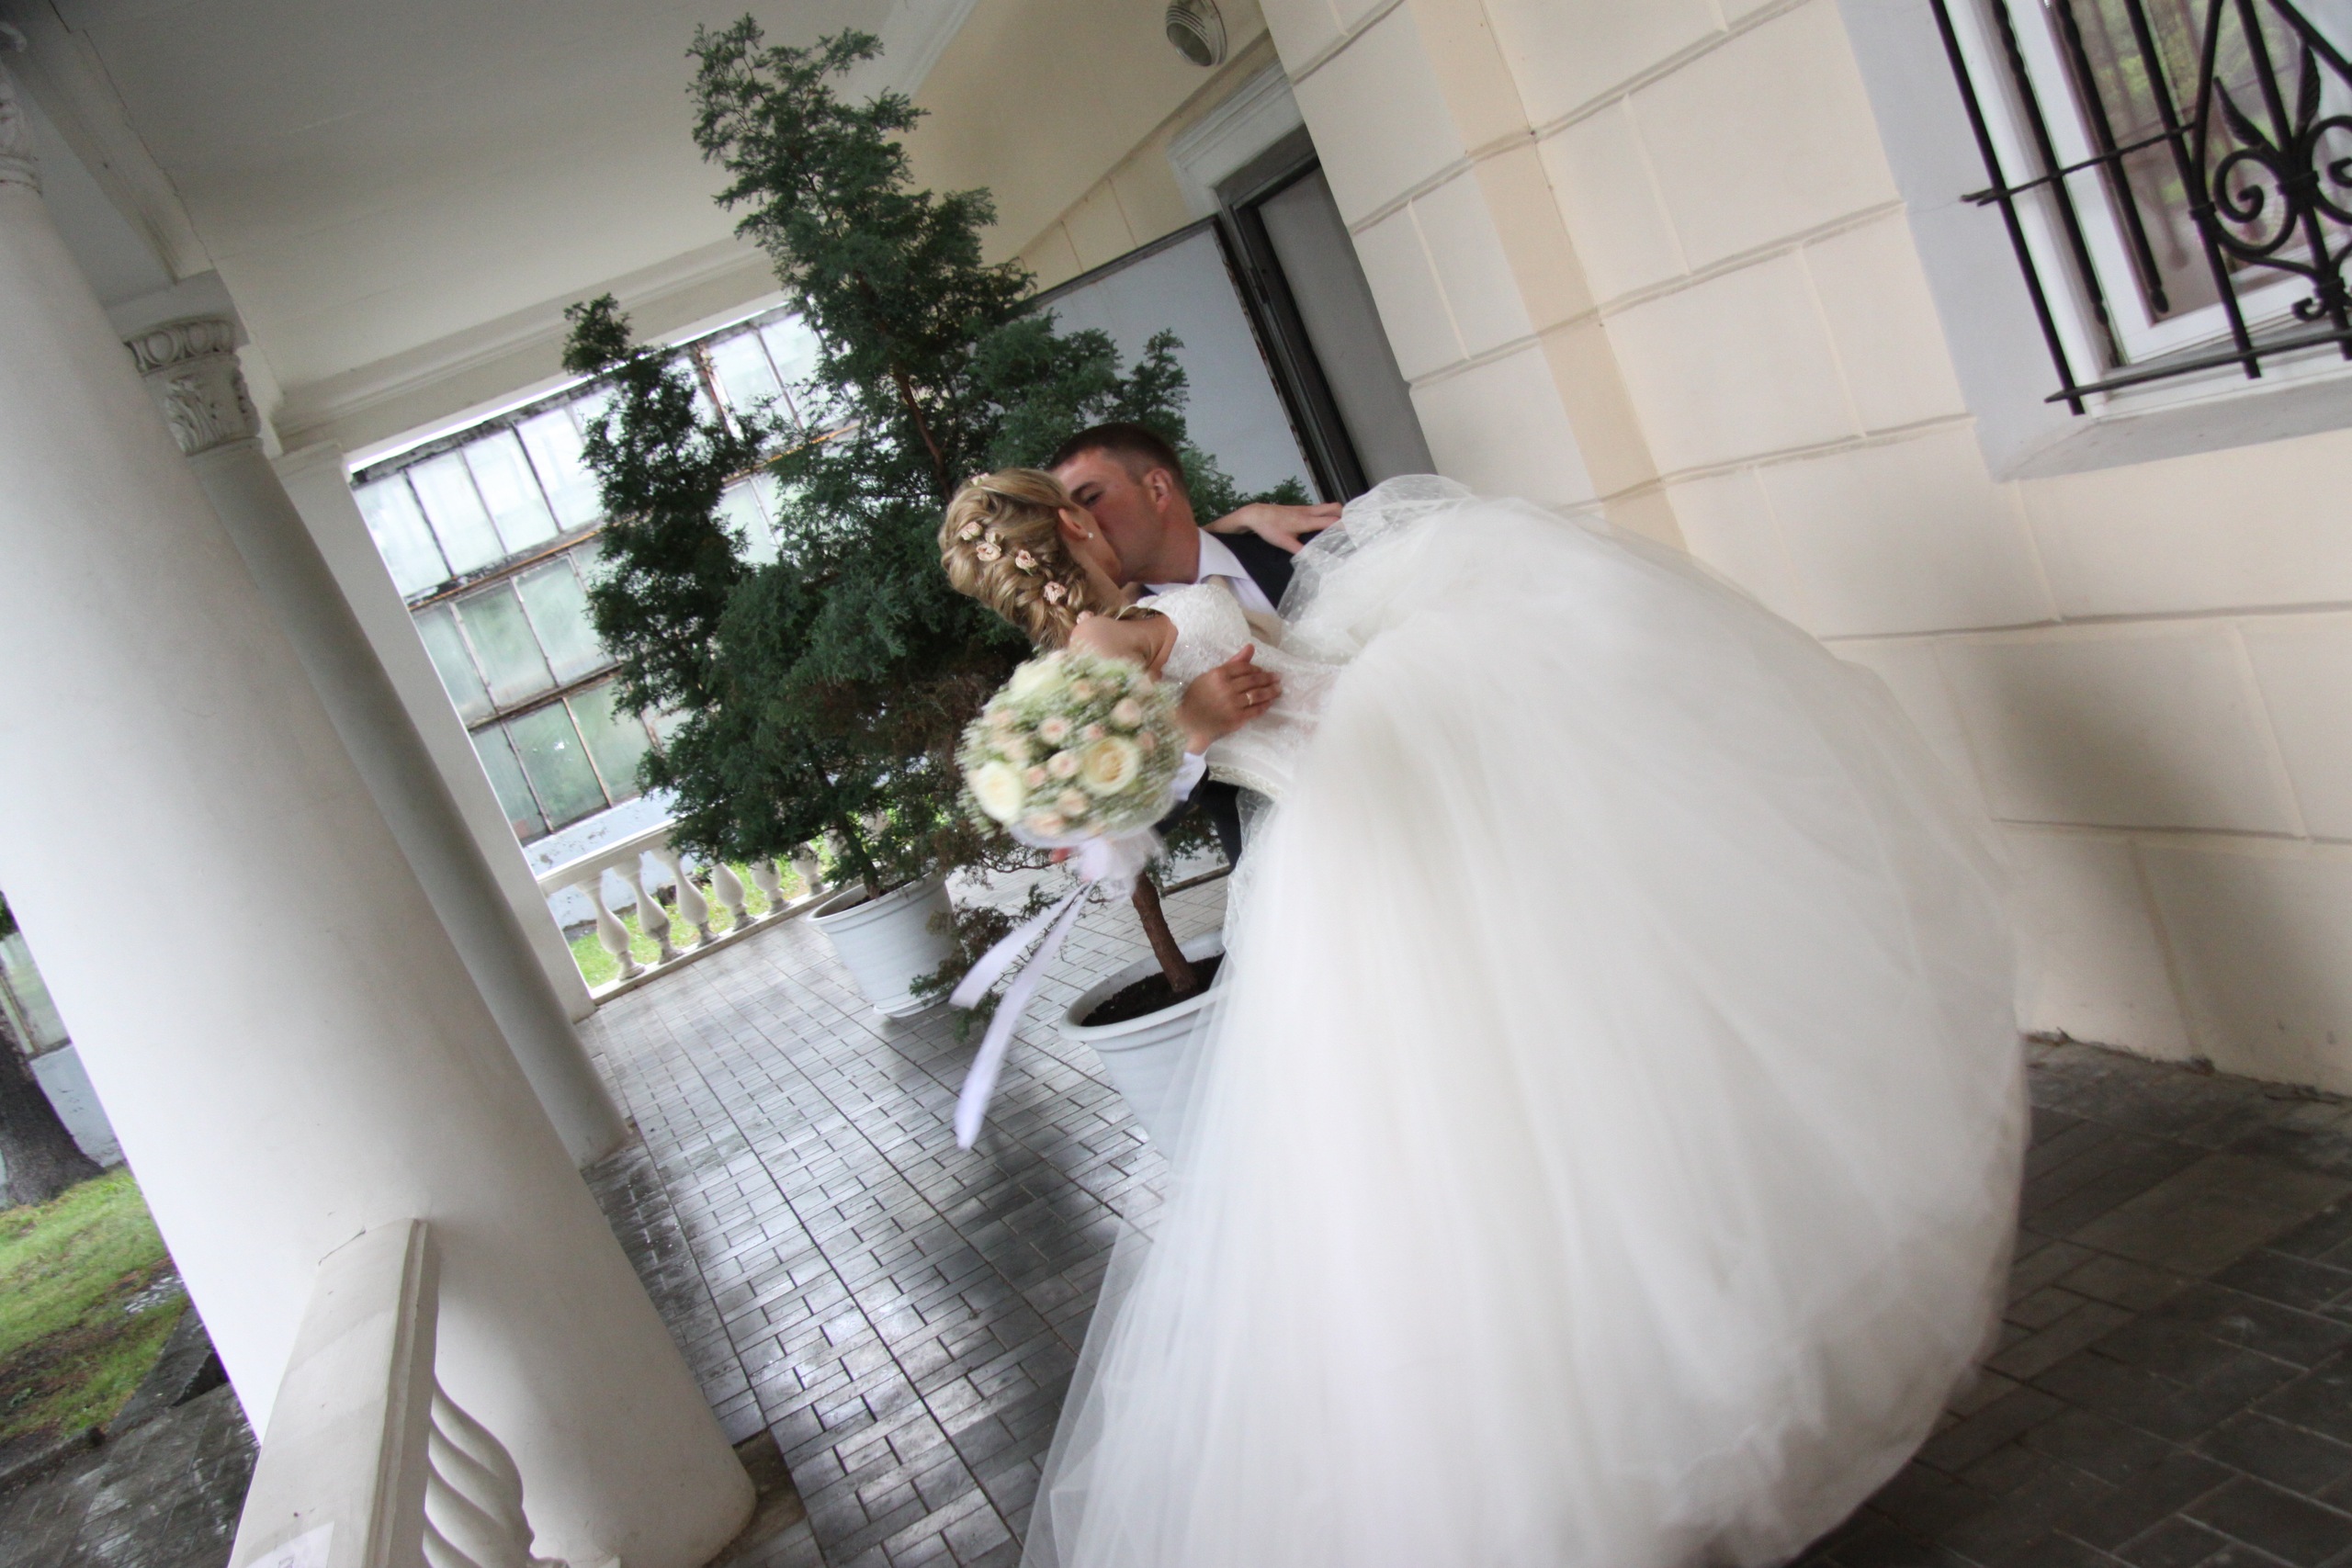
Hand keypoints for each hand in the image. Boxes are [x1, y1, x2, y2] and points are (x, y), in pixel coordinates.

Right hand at [1177, 645, 1281, 750]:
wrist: (1188, 722)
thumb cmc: (1197, 696)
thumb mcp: (1210, 675)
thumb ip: (1233, 662)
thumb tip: (1251, 647)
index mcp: (1219, 674)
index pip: (1245, 668)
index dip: (1257, 668)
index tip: (1263, 671)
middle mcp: (1227, 688)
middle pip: (1254, 680)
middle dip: (1268, 678)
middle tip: (1277, 677)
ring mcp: (1233, 704)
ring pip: (1258, 695)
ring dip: (1271, 691)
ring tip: (1278, 689)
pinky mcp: (1237, 719)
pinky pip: (1255, 710)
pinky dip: (1265, 705)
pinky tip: (1270, 702)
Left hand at [1205, 501, 1341, 554]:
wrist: (1256, 514)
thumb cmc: (1270, 528)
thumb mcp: (1285, 543)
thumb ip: (1301, 551)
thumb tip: (1315, 561)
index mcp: (1307, 521)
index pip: (1332, 521)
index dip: (1345, 526)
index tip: (1355, 534)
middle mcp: (1309, 512)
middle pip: (1334, 507)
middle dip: (1346, 515)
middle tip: (1352, 528)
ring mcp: (1305, 508)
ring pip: (1327, 506)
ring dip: (1337, 513)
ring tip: (1343, 526)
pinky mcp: (1301, 508)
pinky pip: (1320, 508)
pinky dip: (1328, 514)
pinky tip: (1326, 524)